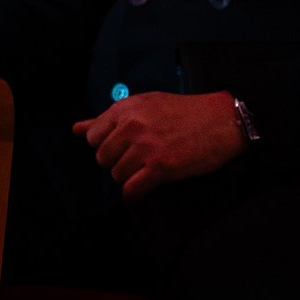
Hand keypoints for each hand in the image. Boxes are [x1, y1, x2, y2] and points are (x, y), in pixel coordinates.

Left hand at [78, 90, 246, 202]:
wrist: (223, 119)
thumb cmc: (185, 112)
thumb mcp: (144, 105)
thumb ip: (108, 118)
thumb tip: (77, 129)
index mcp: (126, 108)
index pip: (92, 136)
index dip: (105, 145)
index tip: (121, 148)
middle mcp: (132, 125)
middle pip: (102, 158)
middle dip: (117, 163)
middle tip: (137, 160)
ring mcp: (146, 146)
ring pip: (117, 175)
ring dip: (129, 177)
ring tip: (147, 169)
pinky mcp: (161, 167)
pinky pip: (132, 189)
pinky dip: (134, 194)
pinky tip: (144, 188)